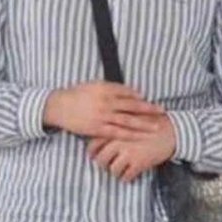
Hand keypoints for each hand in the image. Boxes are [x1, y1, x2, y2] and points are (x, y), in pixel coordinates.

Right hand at [43, 81, 164, 139]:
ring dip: (144, 124)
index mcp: (106, 88)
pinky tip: (139, 136)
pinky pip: (117, 132)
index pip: (128, 92)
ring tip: (156, 127)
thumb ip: (112, 88)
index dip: (140, 97)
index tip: (150, 100)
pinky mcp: (98, 129)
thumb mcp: (94, 85)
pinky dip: (130, 134)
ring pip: (128, 121)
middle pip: (133, 106)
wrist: (60, 107)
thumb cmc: (77, 94)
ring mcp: (103, 116)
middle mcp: (106, 101)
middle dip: (149, 109)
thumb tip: (131, 92)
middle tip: (162, 111)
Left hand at [87, 114, 175, 181]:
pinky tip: (130, 175)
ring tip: (120, 171)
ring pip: (112, 170)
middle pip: (101, 159)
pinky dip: (127, 178)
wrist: (171, 131)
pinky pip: (126, 176)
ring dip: (115, 172)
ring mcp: (128, 153)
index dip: (92, 152)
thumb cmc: (152, 122)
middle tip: (107, 165)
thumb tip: (103, 131)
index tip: (94, 155)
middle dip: (103, 164)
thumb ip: (116, 124)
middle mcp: (118, 141)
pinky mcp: (139, 163)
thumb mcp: (131, 118)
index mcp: (115, 129)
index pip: (94, 144)